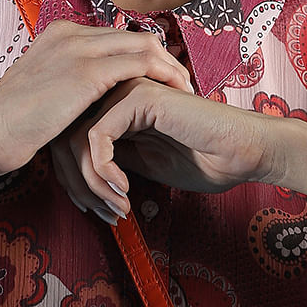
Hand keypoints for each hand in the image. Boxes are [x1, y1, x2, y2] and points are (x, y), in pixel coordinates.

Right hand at [0, 21, 191, 190]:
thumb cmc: (8, 128)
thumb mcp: (39, 94)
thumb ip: (64, 85)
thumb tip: (88, 98)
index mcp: (57, 36)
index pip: (116, 38)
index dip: (144, 57)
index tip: (162, 80)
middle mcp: (69, 34)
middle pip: (135, 36)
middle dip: (165, 59)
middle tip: (184, 84)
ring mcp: (78, 49)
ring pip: (145, 45)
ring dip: (171, 66)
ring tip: (186, 90)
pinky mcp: (86, 71)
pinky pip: (141, 63)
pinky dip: (164, 76)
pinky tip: (177, 95)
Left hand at [52, 77, 306, 218]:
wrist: (243, 152)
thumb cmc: (201, 159)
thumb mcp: (139, 166)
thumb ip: (107, 162)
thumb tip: (72, 176)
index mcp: (112, 106)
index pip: (66, 139)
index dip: (72, 180)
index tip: (92, 212)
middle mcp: (113, 93)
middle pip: (62, 137)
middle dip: (77, 185)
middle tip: (102, 215)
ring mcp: (124, 91)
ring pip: (75, 139)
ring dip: (91, 184)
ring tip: (117, 208)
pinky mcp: (137, 98)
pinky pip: (97, 137)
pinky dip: (104, 171)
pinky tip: (125, 190)